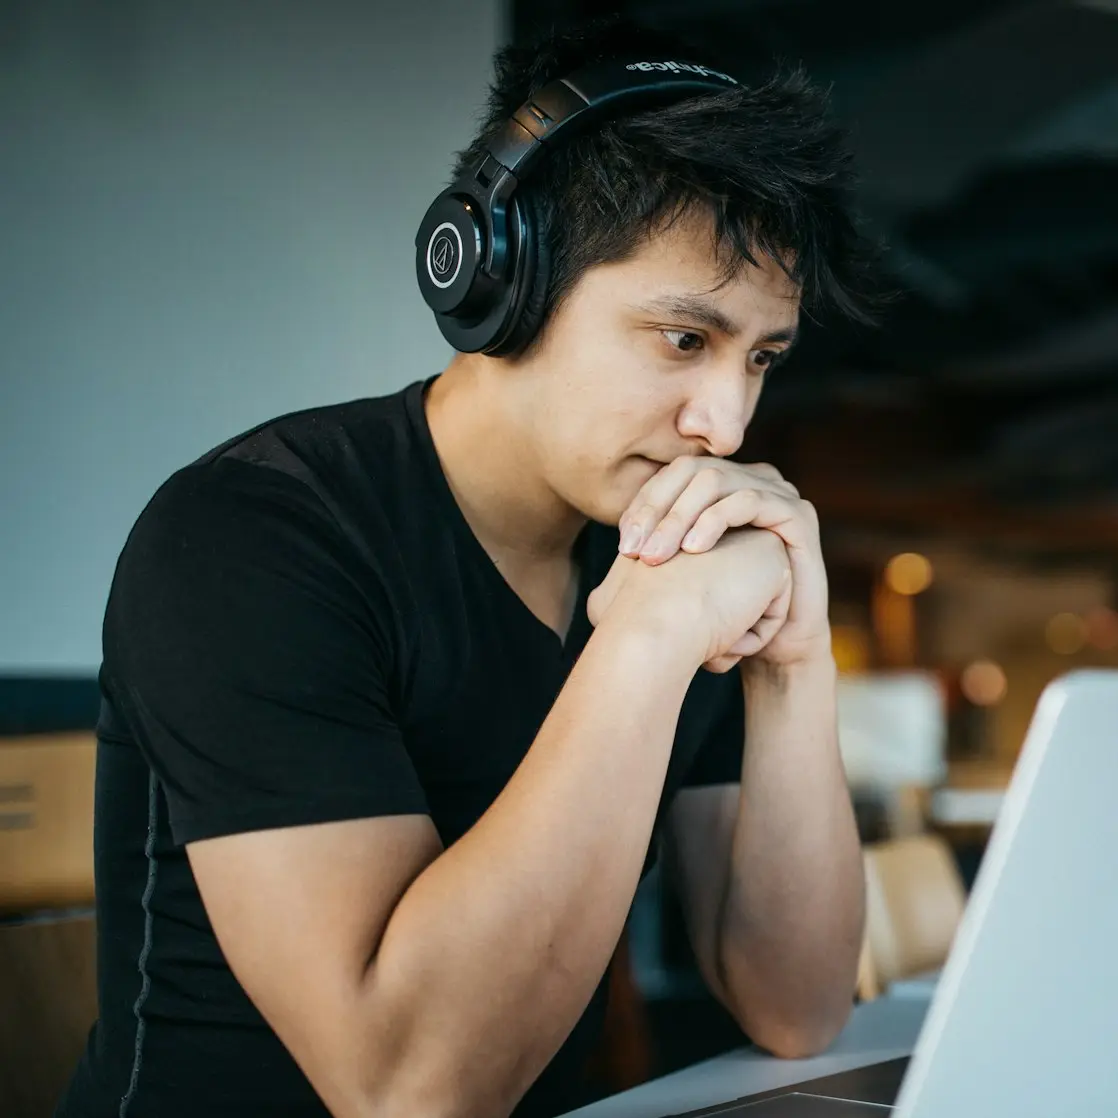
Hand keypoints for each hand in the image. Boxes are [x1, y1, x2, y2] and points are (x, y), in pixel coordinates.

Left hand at [617, 458, 830, 666]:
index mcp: (724, 486)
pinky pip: (749, 500)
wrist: (777, 644)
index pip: (673, 475)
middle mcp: (750, 480)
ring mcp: (777, 492)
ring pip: (716, 481)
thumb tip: (621, 535)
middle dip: (657, 509)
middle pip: (692, 471)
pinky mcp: (797, 513)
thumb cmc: (726, 609)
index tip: (623, 546)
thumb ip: (659, 543)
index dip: (644, 503)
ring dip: (679, 517)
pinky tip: (693, 549)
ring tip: (657, 555)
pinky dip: (715, 520)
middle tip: (634, 551)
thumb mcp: (684, 572)